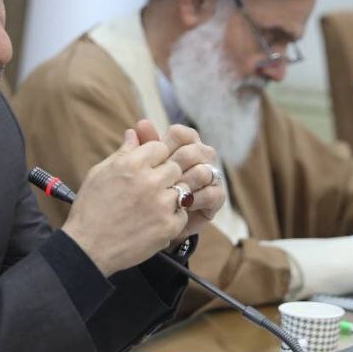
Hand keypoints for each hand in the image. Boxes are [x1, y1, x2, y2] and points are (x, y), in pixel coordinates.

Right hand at [62, 128, 187, 275]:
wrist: (88, 248)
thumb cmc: (90, 209)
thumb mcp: (99, 173)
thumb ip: (122, 152)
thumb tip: (134, 133)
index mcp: (131, 164)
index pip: (160, 147)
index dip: (156, 157)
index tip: (150, 168)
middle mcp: (149, 181)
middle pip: (175, 167)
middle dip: (167, 175)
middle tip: (153, 188)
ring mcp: (161, 204)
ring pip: (183, 189)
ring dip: (172, 196)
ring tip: (154, 206)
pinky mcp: (168, 226)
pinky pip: (182, 213)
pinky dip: (172, 217)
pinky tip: (154, 221)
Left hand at [134, 121, 226, 239]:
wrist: (149, 225)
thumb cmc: (143, 194)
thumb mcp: (138, 170)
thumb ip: (140, 148)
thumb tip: (139, 125)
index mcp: (180, 146)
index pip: (182, 134)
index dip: (170, 140)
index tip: (156, 152)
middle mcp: (199, 159)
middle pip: (198, 150)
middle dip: (180, 161)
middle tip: (163, 174)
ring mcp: (209, 178)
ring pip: (206, 170)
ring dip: (189, 180)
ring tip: (172, 191)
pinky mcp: (214, 200)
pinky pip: (213, 194)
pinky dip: (198, 198)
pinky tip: (182, 204)